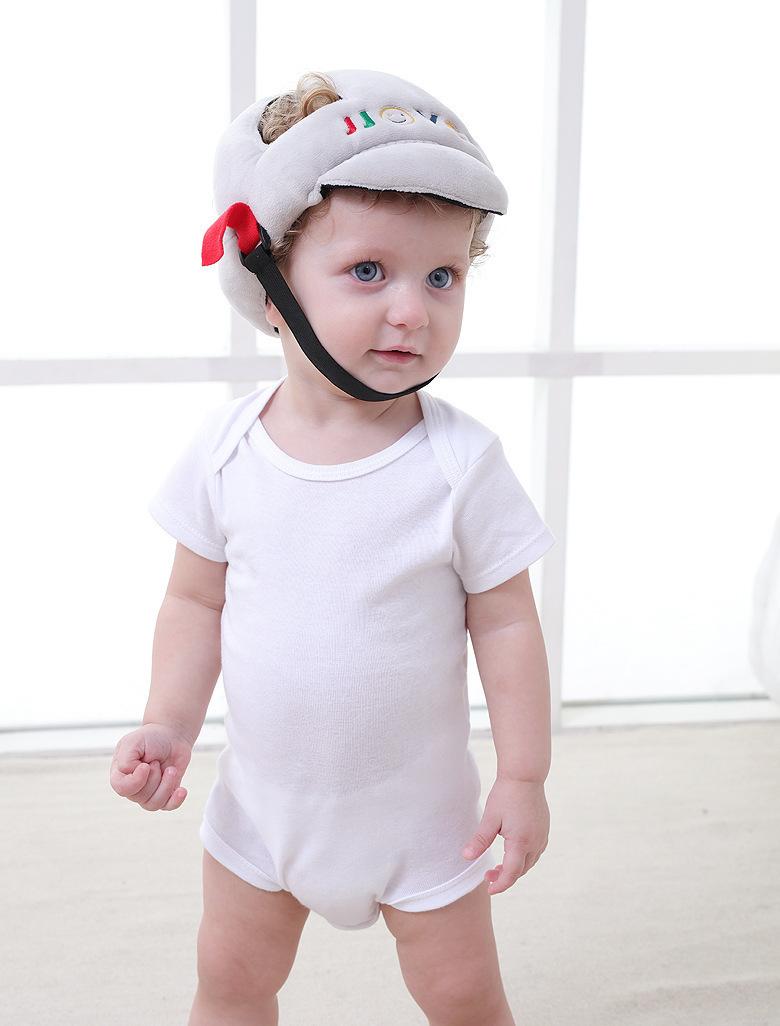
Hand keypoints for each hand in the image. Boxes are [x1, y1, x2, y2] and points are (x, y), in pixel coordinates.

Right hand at [110, 723, 192, 811]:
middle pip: (139, 797)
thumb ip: (125, 760)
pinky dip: (175, 800)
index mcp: (120, 774)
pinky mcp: (165, 794)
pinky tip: (181, 789)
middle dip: (154, 777)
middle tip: (157, 761)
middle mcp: (132, 787)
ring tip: (171, 769)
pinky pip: (168, 807)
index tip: (146, 765)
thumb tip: (133, 776)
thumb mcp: (133, 742)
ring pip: (154, 803)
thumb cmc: (151, 738)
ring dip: (166, 784)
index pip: (121, 788)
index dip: (136, 780)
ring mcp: (148, 793)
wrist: (172, 736)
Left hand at [461, 777, 549, 893]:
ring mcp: (542, 836)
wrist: (525, 775)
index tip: (489, 889)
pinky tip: (513, 852)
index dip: (500, 885)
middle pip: (521, 870)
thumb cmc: (506, 794)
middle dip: (505, 877)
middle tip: (488, 875)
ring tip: (498, 866)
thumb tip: (466, 857)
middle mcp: (535, 842)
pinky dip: (523, 858)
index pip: (511, 874)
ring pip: (529, 862)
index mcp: (520, 842)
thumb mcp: (490, 818)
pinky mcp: (544, 830)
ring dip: (515, 868)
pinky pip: (535, 852)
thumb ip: (480, 840)